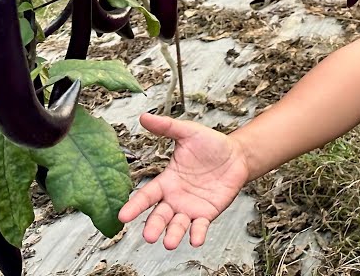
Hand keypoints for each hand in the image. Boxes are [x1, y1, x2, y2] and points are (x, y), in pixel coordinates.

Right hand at [118, 112, 250, 249]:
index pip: (146, 196)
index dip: (134, 206)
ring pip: (178, 225)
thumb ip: (166, 127)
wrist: (236, 154)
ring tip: (169, 242)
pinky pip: (200, 226)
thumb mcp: (188, 133)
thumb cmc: (210, 144)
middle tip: (148, 236)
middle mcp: (175, 198)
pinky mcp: (208, 213)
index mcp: (166, 181)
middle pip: (160, 215)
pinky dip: (197, 234)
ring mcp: (190, 208)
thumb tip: (143, 116)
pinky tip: (195, 240)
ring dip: (173, 234)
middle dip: (153, 226)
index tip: (123, 216)